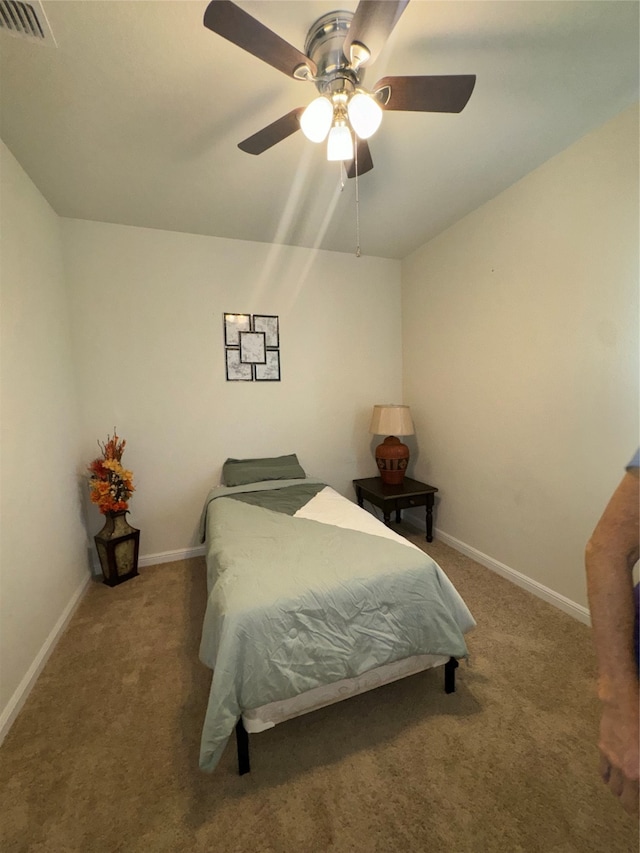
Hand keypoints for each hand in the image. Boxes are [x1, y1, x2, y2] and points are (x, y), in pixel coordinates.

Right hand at [598, 699, 638, 815]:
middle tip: (636, 804)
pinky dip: (608, 777)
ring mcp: (612, 761)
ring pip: (613, 787)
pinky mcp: (602, 750)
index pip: (638, 801)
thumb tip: (639, 773)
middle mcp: (627, 772)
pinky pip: (603, 772)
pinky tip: (614, 774)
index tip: (639, 808)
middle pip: (625, 800)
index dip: (638, 808)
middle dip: (631, 806)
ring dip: (620, 791)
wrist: (624, 702)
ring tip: (627, 788)